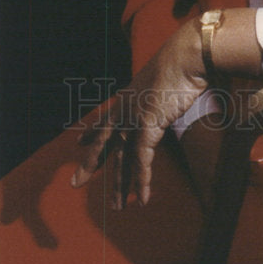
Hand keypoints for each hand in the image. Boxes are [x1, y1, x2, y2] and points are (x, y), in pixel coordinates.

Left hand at [70, 18, 206, 207]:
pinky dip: (142, 182)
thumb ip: (163, 92)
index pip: (106, 119)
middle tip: (76, 183)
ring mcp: (135, 118)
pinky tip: (141, 199)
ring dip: (120, 185)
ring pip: (122, 159)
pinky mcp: (147, 126)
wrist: (186, 55)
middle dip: (90, 164)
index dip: (92, 132)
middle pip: (104, 143)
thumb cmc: (182, 63)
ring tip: (117, 207)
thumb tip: (175, 91)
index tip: (79, 141)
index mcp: (129, 96)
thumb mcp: (166, 80)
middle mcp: (126, 108)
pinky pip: (142, 161)